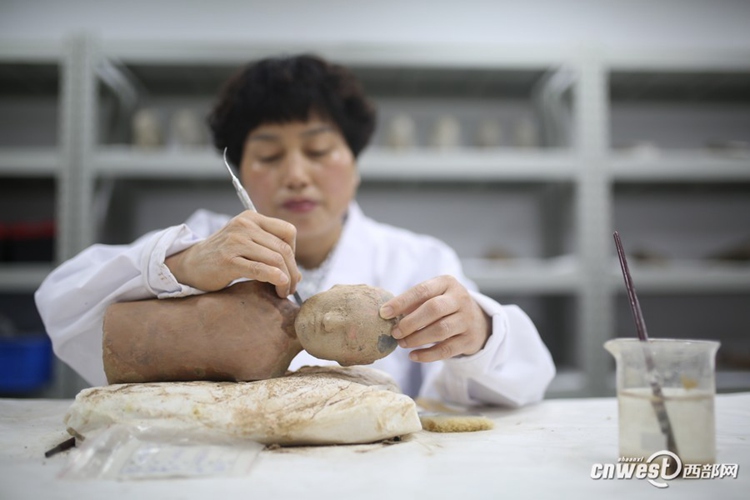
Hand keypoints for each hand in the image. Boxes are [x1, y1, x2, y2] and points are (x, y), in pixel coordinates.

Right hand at [165, 211, 301, 297]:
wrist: (190, 264)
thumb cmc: (223, 256)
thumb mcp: (246, 243)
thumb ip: (269, 250)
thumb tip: (298, 275)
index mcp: (251, 218)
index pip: (288, 231)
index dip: (295, 252)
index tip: (290, 269)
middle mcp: (244, 225)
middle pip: (283, 248)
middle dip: (293, 271)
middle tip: (292, 287)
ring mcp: (235, 241)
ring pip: (275, 259)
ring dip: (287, 279)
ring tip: (284, 292)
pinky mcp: (228, 260)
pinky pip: (260, 269)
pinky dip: (275, 279)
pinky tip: (279, 287)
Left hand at [379, 275, 490, 361]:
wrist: (477, 321)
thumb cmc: (444, 307)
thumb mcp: (433, 296)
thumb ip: (413, 302)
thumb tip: (387, 314)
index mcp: (447, 283)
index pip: (422, 290)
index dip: (401, 302)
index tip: (384, 313)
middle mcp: (460, 299)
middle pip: (433, 309)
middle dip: (410, 322)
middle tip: (394, 332)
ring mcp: (467, 319)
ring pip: (440, 330)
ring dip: (417, 339)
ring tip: (402, 343)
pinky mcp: (469, 339)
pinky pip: (446, 350)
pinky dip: (427, 355)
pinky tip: (413, 356)